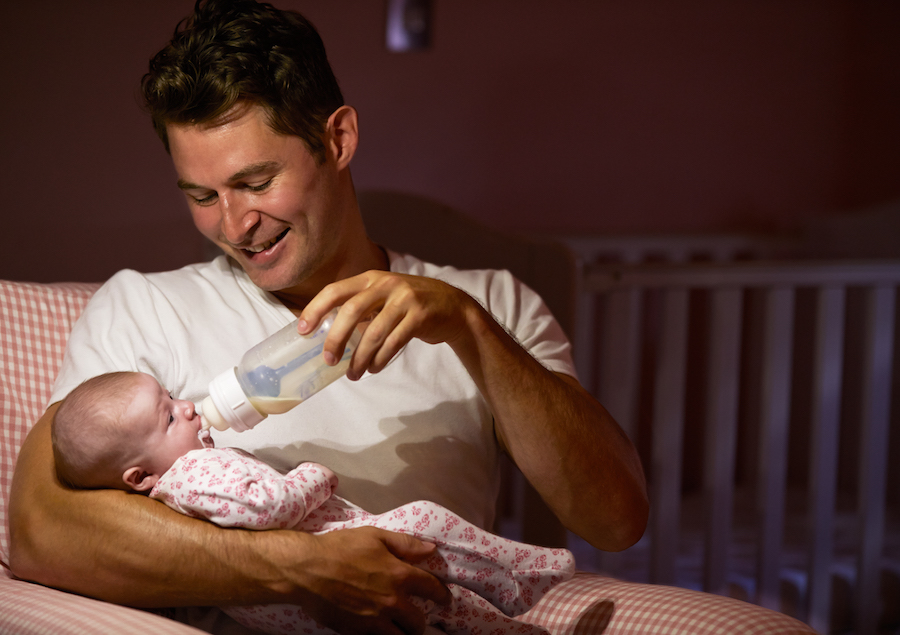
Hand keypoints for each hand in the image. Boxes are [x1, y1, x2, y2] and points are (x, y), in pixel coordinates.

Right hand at [292, 527, 449, 634]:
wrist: (306, 571)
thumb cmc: (340, 548)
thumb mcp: (374, 536)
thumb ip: (405, 544)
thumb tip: (430, 549)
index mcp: (399, 575)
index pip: (431, 589)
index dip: (442, 595)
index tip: (445, 599)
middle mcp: (391, 601)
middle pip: (417, 622)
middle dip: (420, 622)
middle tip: (417, 619)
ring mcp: (374, 620)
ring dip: (403, 634)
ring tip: (401, 630)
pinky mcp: (357, 632)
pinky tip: (379, 631)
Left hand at [298, 271, 477, 379]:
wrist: (454, 307)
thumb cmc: (411, 305)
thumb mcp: (385, 297)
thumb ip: (362, 308)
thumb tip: (330, 336)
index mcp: (371, 278)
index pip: (336, 290)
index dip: (315, 309)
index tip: (302, 330)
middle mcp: (387, 284)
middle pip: (352, 311)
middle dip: (336, 338)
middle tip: (328, 359)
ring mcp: (405, 299)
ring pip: (374, 332)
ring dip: (360, 357)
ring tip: (353, 373)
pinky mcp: (421, 316)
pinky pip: (394, 342)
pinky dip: (381, 359)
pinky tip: (374, 368)